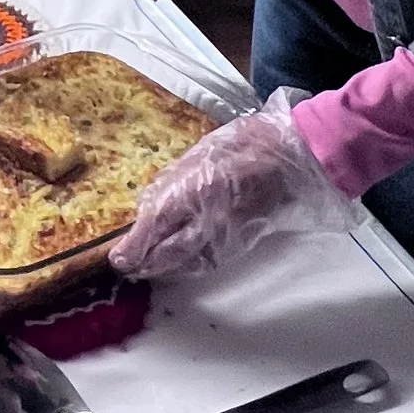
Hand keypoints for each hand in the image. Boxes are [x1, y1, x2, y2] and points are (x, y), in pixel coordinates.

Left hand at [110, 94, 357, 282]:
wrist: (295, 157)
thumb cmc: (246, 144)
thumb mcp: (199, 153)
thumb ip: (173, 182)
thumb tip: (150, 206)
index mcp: (195, 188)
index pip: (156, 226)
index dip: (134, 245)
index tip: (118, 257)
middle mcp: (209, 218)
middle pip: (168, 254)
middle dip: (144, 264)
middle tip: (127, 268)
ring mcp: (227, 233)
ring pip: (189, 263)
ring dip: (165, 268)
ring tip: (147, 268)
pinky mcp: (242, 242)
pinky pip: (209, 261)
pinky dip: (190, 266)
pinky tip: (179, 264)